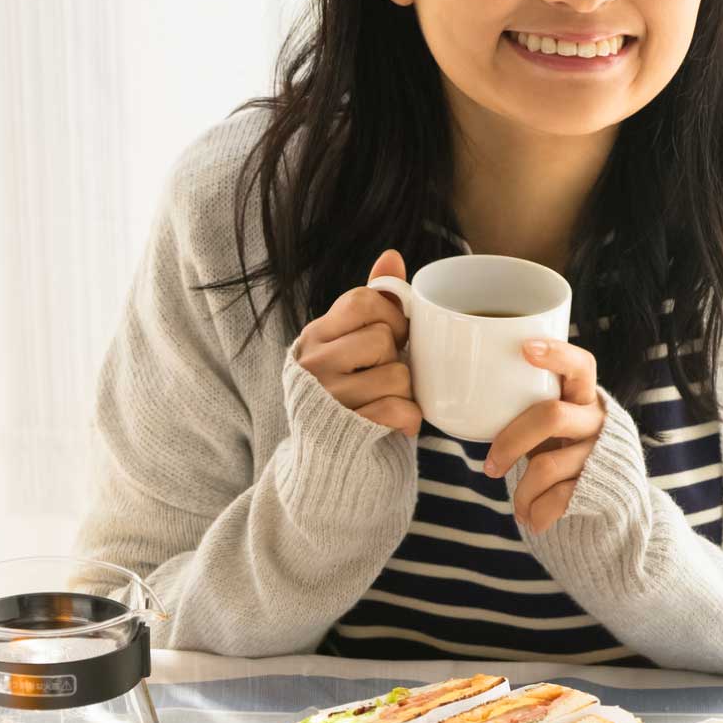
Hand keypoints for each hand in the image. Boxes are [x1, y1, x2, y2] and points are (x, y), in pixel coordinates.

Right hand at [294, 250, 420, 436]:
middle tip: (382, 376)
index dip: (390, 316)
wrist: (328, 467)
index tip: (391, 336)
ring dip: (405, 393)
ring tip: (385, 402)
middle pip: (383, 339)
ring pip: (398, 376)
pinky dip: (409, 420)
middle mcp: (313, 366)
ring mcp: (328, 399)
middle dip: (396, 359)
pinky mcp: (347, 432)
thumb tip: (392, 255)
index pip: (361, 301)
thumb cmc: (349, 396)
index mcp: (314, 337)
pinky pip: (400, 410)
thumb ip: (373, 302)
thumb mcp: (352, 345)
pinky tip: (396, 424)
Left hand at [484, 340, 604, 533]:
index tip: (525, 349)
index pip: (580, 365)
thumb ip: (526, 408)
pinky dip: (536, 513)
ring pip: (547, 466)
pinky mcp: (600, 485)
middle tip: (489, 467)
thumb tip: (458, 405)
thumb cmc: (563, 448)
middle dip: (512, 441)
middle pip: (551, 416)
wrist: (610, 495)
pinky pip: (558, 499)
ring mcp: (599, 452)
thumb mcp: (551, 422)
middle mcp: (596, 420)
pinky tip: (530, 518)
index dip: (556, 354)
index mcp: (584, 396)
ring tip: (516, 506)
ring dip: (521, 492)